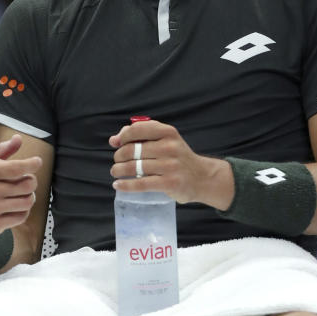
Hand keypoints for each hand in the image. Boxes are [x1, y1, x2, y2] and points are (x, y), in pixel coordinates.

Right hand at [0, 134, 42, 234]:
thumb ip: (2, 150)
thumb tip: (18, 139)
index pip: (15, 168)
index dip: (30, 164)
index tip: (37, 162)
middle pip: (26, 185)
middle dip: (31, 181)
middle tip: (27, 180)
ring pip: (26, 202)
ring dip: (29, 196)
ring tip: (23, 193)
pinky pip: (21, 217)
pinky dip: (23, 210)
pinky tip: (17, 205)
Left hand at [109, 119, 232, 207]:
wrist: (202, 177)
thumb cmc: (177, 157)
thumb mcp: (166, 140)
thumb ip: (142, 135)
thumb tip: (114, 140)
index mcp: (168, 132)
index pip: (137, 129)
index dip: (122, 137)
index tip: (116, 144)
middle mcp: (169, 147)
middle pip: (132, 150)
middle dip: (119, 156)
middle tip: (117, 161)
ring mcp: (170, 166)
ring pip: (134, 167)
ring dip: (118, 170)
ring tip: (116, 172)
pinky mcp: (169, 183)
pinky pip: (141, 184)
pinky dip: (126, 185)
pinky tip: (118, 185)